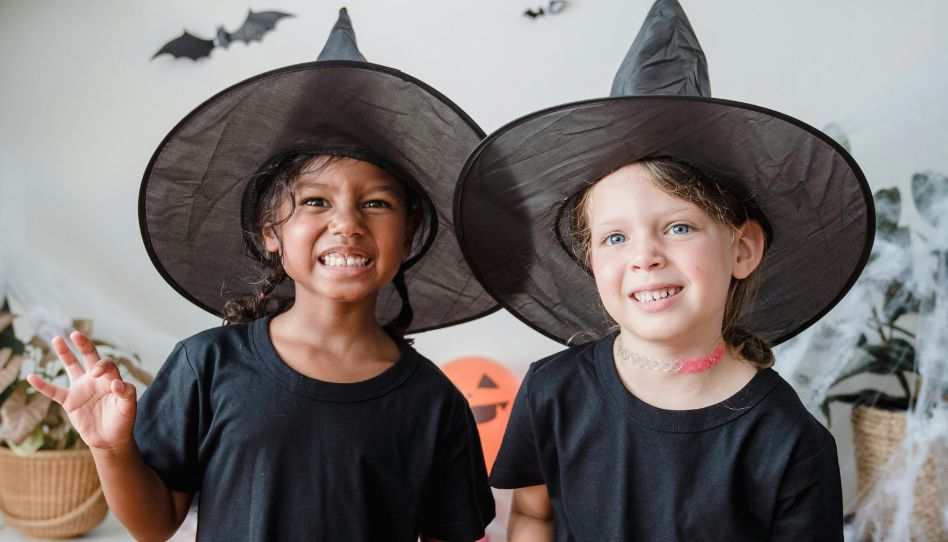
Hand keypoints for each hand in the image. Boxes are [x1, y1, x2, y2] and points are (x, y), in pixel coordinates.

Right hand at [26, 331, 137, 451]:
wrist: (110, 439)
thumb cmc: (122, 421)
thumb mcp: (128, 407)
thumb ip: (126, 394)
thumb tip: (117, 383)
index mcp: (111, 378)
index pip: (107, 365)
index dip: (102, 367)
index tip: (98, 375)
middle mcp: (95, 380)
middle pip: (89, 357)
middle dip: (84, 345)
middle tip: (76, 334)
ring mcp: (81, 388)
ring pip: (71, 366)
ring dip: (65, 353)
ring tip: (57, 339)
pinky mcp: (70, 401)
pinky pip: (53, 391)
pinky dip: (42, 385)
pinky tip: (31, 376)